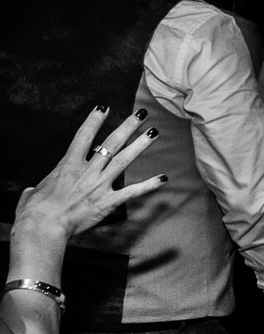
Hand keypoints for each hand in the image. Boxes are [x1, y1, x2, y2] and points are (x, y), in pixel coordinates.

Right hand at [16, 105, 164, 242]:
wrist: (43, 227)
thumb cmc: (34, 211)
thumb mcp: (33, 194)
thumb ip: (36, 189)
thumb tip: (31, 192)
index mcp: (68, 165)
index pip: (84, 136)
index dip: (95, 120)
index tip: (105, 106)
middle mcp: (87, 171)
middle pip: (111, 143)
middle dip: (127, 126)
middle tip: (141, 113)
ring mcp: (99, 185)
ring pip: (124, 160)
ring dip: (140, 145)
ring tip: (154, 132)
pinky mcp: (108, 202)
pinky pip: (132, 192)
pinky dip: (149, 185)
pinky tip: (163, 178)